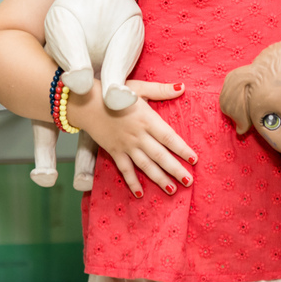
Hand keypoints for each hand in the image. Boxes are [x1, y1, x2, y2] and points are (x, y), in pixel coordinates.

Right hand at [69, 80, 196, 197]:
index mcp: (147, 119)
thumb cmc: (114, 92)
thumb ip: (161, 90)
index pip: (169, 137)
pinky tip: (140, 194)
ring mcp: (126, 145)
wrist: (86, 102)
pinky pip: (125, 170)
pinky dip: (132, 182)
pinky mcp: (114, 151)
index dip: (182, 149)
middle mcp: (138, 135)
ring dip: (159, 178)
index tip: (194, 159)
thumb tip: (182, 87)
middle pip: (160, 155)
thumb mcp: (139, 87)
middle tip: (189, 181)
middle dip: (175, 169)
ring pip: (145, 165)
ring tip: (172, 189)